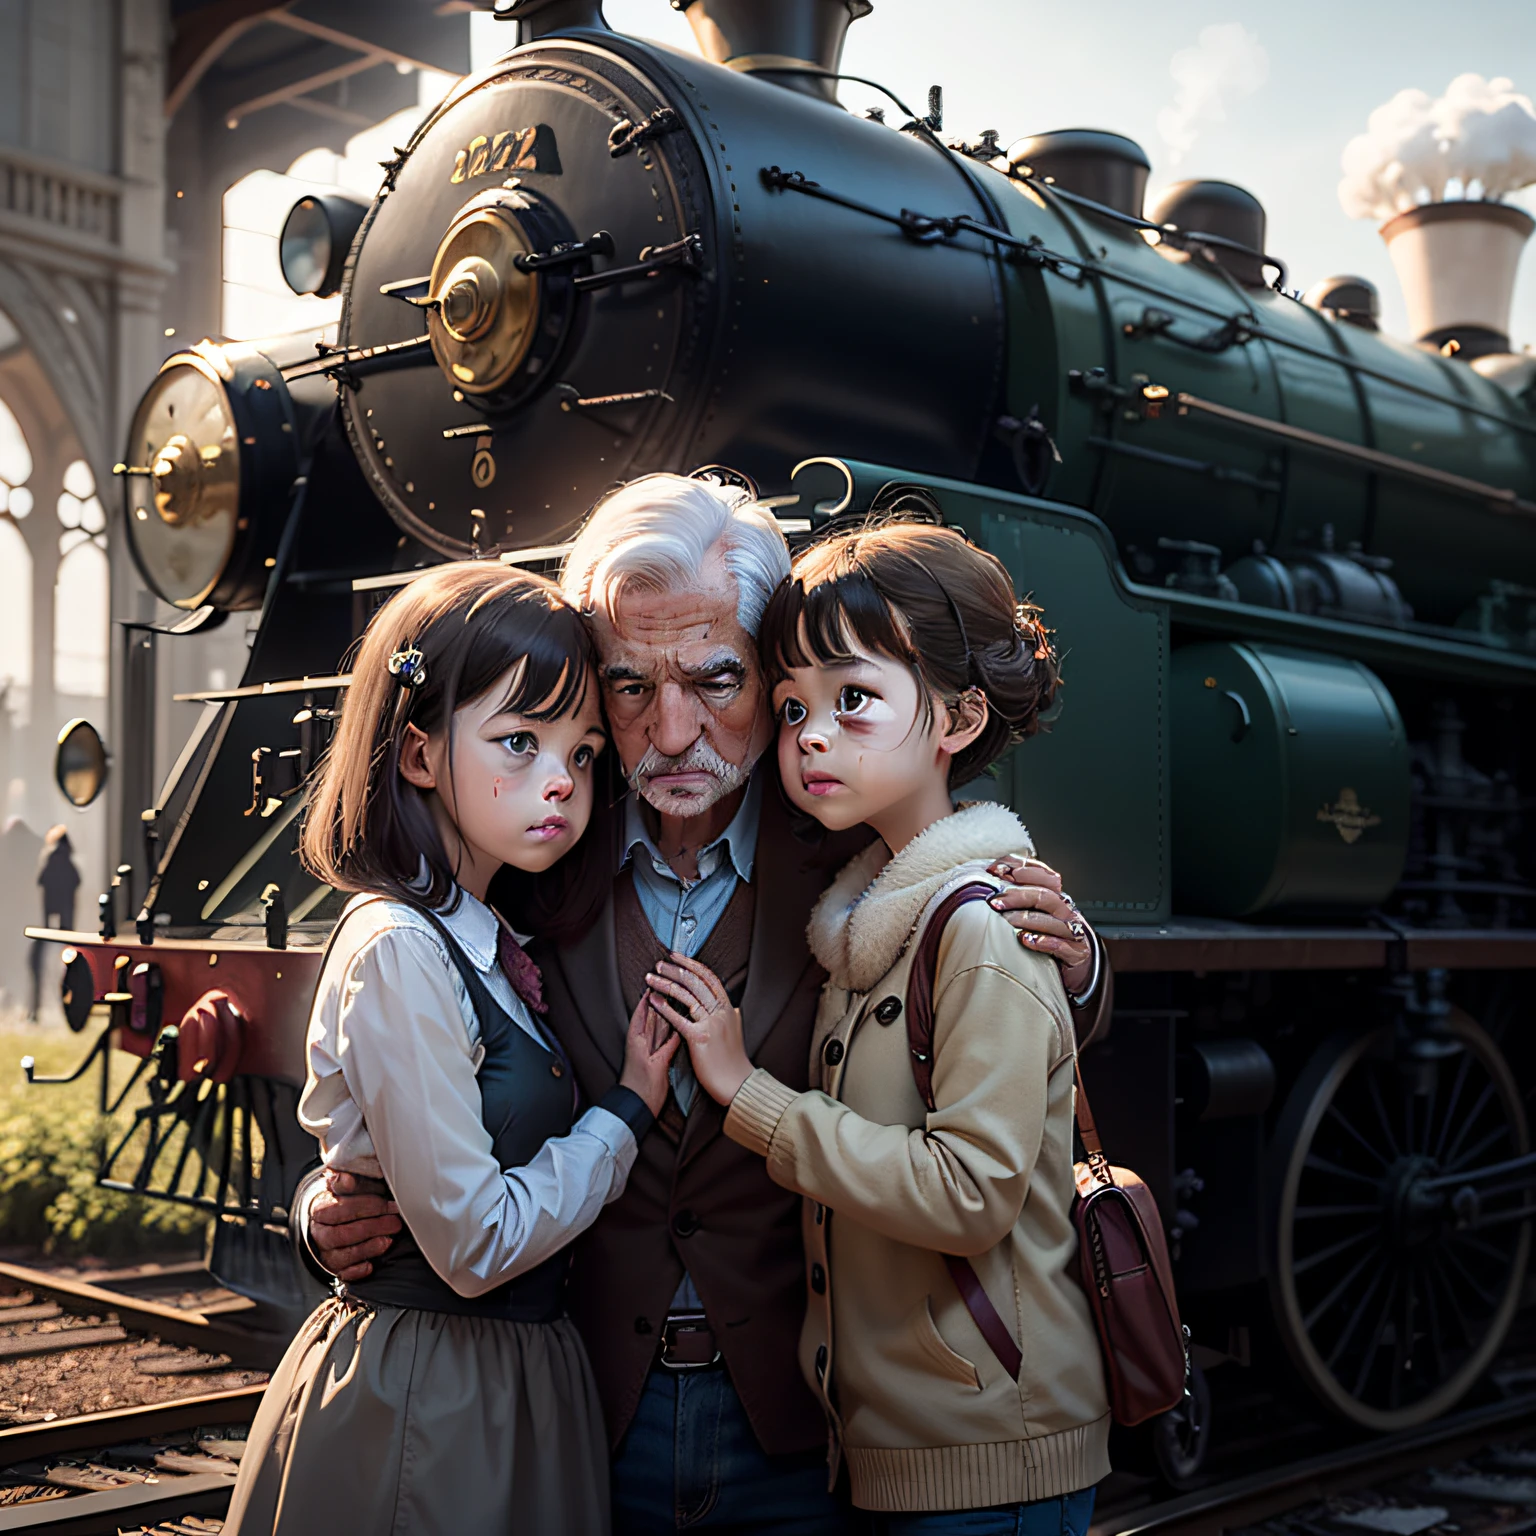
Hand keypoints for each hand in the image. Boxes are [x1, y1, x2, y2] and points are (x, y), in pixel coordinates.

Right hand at [310, 1168, 401, 1281]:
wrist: (331, 1218)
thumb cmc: (345, 1199)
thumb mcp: (346, 1185)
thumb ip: (349, 1180)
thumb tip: (345, 1178)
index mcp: (320, 1209)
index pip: (340, 1209)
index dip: (367, 1206)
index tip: (388, 1204)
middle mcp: (320, 1233)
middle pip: (343, 1234)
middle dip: (372, 1228)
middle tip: (395, 1222)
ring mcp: (326, 1253)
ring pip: (343, 1255)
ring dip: (368, 1248)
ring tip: (388, 1240)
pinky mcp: (334, 1269)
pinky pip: (343, 1275)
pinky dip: (357, 1271)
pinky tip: (371, 1265)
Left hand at [618, 990, 681, 1116]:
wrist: (638, 1107)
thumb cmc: (643, 1088)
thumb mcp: (657, 1066)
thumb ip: (668, 1048)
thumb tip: (678, 1030)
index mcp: (637, 1040)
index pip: (642, 1012)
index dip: (648, 998)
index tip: (656, 983)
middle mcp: (642, 1041)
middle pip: (651, 1016)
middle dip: (658, 1002)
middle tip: (670, 985)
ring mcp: (650, 1049)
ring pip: (658, 1026)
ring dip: (665, 1013)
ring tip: (677, 997)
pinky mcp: (657, 1057)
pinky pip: (665, 1038)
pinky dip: (671, 1028)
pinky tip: (680, 1022)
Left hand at [645, 953, 752, 1107]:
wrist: (737, 1083)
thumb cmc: (733, 1060)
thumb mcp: (736, 1030)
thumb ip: (730, 1015)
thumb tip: (730, 1005)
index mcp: (728, 1008)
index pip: (709, 977)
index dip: (691, 964)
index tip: (677, 957)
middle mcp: (721, 1012)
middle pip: (695, 982)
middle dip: (674, 970)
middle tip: (659, 964)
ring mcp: (711, 1024)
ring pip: (686, 995)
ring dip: (665, 983)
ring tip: (650, 978)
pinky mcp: (699, 1038)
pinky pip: (678, 1018)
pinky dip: (664, 1007)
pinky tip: (653, 999)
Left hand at [986, 855, 1094, 994]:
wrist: (1077, 964)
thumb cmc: (1051, 936)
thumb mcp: (1036, 914)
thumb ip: (1017, 899)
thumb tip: (991, 882)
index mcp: (1055, 896)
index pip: (1042, 874)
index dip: (1020, 870)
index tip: (995, 871)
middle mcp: (1065, 910)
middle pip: (1043, 896)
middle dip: (1016, 896)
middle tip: (994, 902)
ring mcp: (1072, 931)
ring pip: (1052, 920)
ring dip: (1027, 919)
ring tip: (1007, 921)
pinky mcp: (1076, 952)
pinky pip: (1060, 945)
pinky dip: (1043, 941)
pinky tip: (1026, 940)